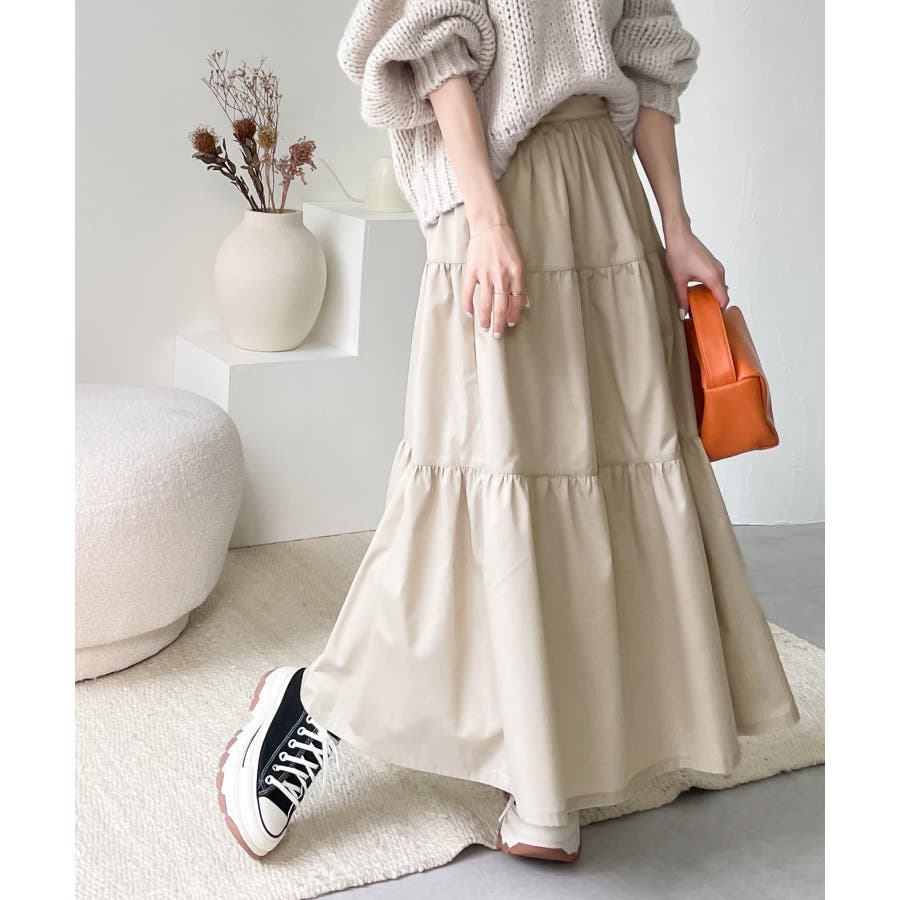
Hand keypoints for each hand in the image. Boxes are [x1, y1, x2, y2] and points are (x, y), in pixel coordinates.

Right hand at [463, 223, 527, 337]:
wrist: (490, 226)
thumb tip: (523, 303)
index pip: (516, 300)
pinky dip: (469, 304)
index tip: (511, 323)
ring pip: (485, 303)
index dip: (513, 314)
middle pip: (501, 306)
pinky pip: (469, 292)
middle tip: (498, 334)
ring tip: (485, 328)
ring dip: (485, 318)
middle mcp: (502, 276)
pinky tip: (470, 313)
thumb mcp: (519, 262)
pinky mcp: (473, 270)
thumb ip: (520, 283)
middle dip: (500, 323)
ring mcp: (486, 274)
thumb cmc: (506, 243)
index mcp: (516, 273)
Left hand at [663, 225, 729, 312]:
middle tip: (702, 314)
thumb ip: (682, 299)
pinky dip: (710, 288)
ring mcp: (717, 267)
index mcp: (713, 277)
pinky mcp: (713, 264)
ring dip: (711, 296)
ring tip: (698, 305)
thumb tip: (683, 314)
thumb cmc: (679, 254)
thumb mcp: (678, 280)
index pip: (723, 299)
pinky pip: (716, 280)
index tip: (711, 320)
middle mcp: (719, 272)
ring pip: (719, 287)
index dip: (719, 311)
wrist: (679, 235)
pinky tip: (697, 292)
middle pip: (722, 294)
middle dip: (714, 305)